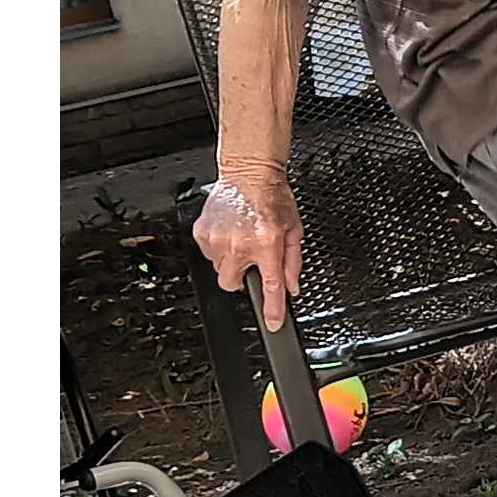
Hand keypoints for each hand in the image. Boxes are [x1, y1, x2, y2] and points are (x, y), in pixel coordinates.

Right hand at [192, 168, 304, 329]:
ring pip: (220, 269)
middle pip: (232, 284)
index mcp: (266, 243)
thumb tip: (291, 287)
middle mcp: (239, 244)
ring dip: (232, 261)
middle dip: (242, 278)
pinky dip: (220, 248)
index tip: (272, 324)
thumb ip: (292, 262)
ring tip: (243, 239)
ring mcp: (217, 239)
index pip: (270, 285)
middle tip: (251, 260)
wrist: (249, 173)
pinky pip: (209, 254)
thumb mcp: (293, 230)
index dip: (272, 309)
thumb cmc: (273, 198)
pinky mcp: (202, 232)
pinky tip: (231, 232)